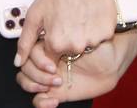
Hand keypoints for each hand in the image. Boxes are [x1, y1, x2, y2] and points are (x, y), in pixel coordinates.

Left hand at [15, 0, 115, 69]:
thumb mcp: (34, 15)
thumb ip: (25, 42)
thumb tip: (17, 62)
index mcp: (56, 44)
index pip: (52, 58)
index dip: (52, 43)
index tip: (55, 28)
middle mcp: (76, 46)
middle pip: (70, 51)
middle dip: (67, 38)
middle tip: (66, 17)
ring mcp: (94, 40)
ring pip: (86, 44)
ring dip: (82, 33)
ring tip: (79, 13)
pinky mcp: (108, 32)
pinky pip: (100, 36)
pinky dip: (96, 27)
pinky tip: (90, 12)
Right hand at [16, 35, 130, 106]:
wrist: (112, 63)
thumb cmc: (99, 46)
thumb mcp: (82, 36)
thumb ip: (62, 39)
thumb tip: (47, 44)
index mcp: (47, 43)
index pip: (28, 51)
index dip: (37, 60)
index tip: (52, 65)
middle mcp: (46, 59)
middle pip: (25, 67)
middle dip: (37, 74)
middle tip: (56, 75)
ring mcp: (49, 76)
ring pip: (26, 80)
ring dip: (34, 85)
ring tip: (51, 87)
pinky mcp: (56, 92)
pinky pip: (38, 99)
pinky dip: (40, 102)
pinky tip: (52, 100)